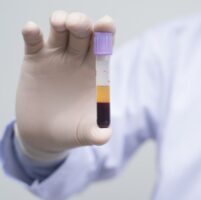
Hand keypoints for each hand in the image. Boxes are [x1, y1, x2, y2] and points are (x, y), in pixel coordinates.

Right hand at [16, 11, 113, 155]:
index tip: (106, 23)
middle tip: (79, 25)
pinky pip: (34, 43)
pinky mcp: (35, 61)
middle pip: (83, 33)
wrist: (44, 134)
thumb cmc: (70, 130)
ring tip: (60, 23)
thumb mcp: (84, 133)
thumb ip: (96, 133)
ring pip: (60, 31)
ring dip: (61, 21)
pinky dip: (32, 34)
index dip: (105, 33)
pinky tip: (31, 30)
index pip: (103, 46)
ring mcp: (56, 58)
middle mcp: (77, 59)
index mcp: (95, 71)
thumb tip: (105, 136)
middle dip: (82, 24)